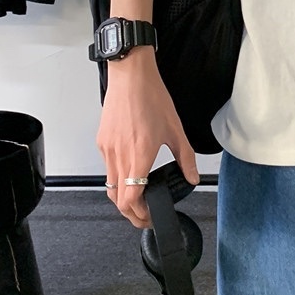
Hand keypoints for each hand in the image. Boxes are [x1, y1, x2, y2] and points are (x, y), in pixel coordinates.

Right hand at [96, 48, 199, 227]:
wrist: (131, 76)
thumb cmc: (152, 97)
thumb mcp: (175, 129)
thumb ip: (185, 157)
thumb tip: (191, 176)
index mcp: (138, 156)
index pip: (131, 200)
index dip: (139, 215)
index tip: (151, 218)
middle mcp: (119, 156)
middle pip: (118, 199)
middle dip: (131, 213)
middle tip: (145, 215)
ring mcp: (108, 149)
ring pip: (111, 185)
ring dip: (123, 196)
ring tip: (139, 197)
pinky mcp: (102, 141)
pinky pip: (108, 167)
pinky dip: (118, 176)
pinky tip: (132, 170)